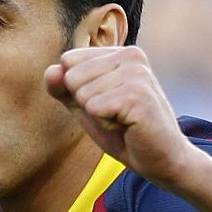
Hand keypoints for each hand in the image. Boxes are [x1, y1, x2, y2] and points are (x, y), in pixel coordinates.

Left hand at [44, 46, 193, 186]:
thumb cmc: (124, 132)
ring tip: (123, 120)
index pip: (68, 61)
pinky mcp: (137, 94)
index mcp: (119, 52)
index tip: (106, 103)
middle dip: (86, 104)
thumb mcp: (86, 107)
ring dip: (98, 116)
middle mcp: (131, 55)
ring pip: (82, 94)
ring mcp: (136, 73)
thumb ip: (64, 88)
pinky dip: (105, 125)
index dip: (78, 91)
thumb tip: (50, 71)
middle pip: (72, 77)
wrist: (161, 159)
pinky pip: (93, 108)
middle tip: (116, 115)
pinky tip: (128, 126)